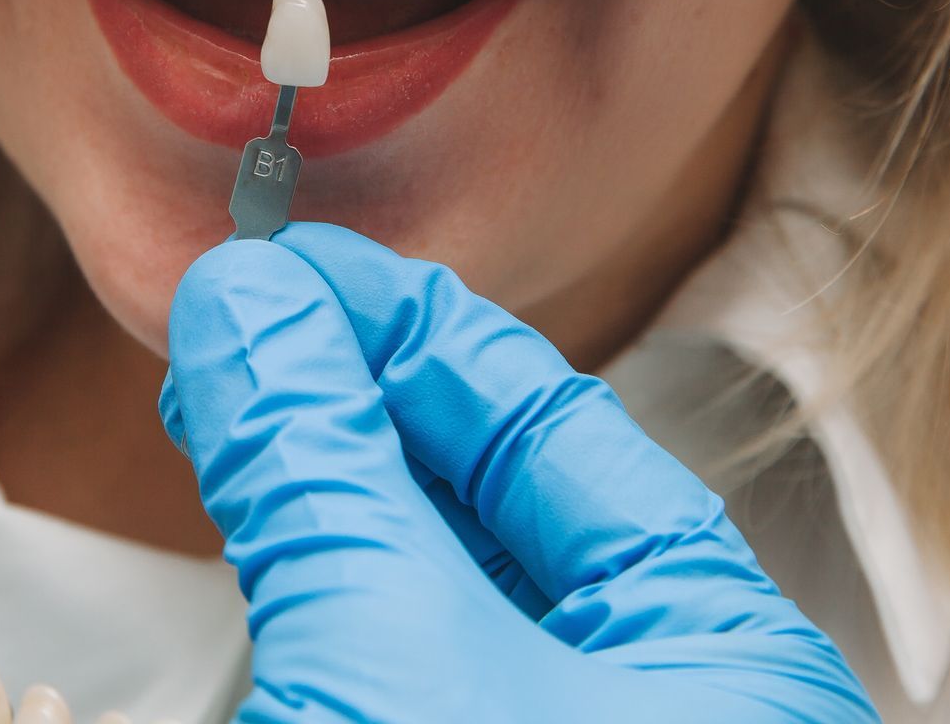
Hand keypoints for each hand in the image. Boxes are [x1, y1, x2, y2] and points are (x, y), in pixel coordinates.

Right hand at [159, 221, 876, 723]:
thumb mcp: (386, 653)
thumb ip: (317, 467)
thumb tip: (246, 303)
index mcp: (722, 655)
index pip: (553, 424)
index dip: (402, 327)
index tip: (288, 268)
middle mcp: (663, 699)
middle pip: (493, 494)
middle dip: (350, 400)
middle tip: (236, 325)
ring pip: (437, 580)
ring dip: (324, 487)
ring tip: (227, 401)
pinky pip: (396, 654)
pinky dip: (322, 583)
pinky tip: (257, 522)